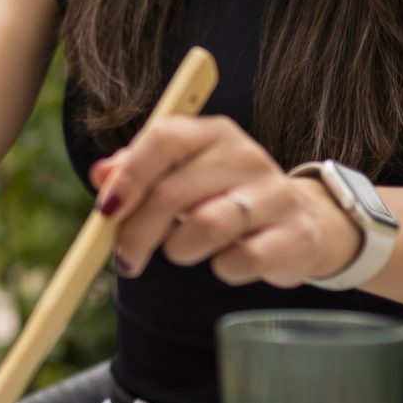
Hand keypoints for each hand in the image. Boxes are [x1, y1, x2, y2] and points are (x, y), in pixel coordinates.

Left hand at [89, 117, 362, 288]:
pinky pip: (241, 260)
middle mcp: (246, 156)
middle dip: (138, 233)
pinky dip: (222, 269)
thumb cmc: (223, 197)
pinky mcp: (296, 236)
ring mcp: (276, 195)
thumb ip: (137, 171)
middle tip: (126, 258)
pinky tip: (225, 262)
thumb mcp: (181, 175)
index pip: (164, 138)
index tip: (106, 211)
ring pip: (207, 226)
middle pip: (174, 192)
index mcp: (213, 133)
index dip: (129, 176)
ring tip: (182, 251)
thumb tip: (102, 175)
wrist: (301, 222)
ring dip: (180, 249)